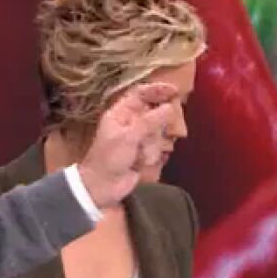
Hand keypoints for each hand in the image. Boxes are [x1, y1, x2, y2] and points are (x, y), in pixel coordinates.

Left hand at [78, 82, 177, 207]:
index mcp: (121, 113)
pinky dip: (151, 156)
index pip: (141, 94)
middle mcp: (131, 122)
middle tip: (160, 132)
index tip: (174, 92)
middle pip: (155, 113)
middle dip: (158, 124)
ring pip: (158, 132)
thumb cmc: (109, 158)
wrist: (102, 187)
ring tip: (140, 155)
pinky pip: (157, 148)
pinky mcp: (144, 152)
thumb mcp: (128, 136)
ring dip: (152, 145)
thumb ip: (150, 121)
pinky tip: (141, 164)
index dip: (157, 90)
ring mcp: (138, 138)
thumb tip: (170, 107)